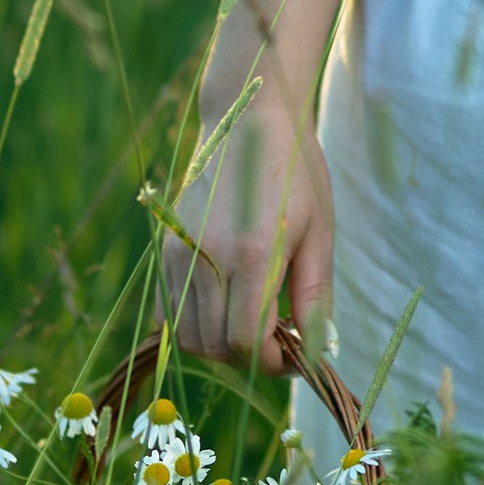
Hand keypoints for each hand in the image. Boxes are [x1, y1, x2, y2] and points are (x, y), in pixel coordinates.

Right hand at [159, 75, 334, 369]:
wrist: (247, 121)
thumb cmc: (295, 172)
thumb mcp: (319, 233)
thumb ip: (314, 296)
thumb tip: (317, 350)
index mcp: (253, 254)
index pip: (246, 343)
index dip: (273, 363)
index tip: (295, 356)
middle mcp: (207, 257)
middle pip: (215, 347)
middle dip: (251, 357)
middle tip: (279, 339)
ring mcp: (178, 253)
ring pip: (187, 336)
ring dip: (220, 345)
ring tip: (253, 321)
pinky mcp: (164, 249)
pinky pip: (168, 313)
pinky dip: (193, 325)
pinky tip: (224, 307)